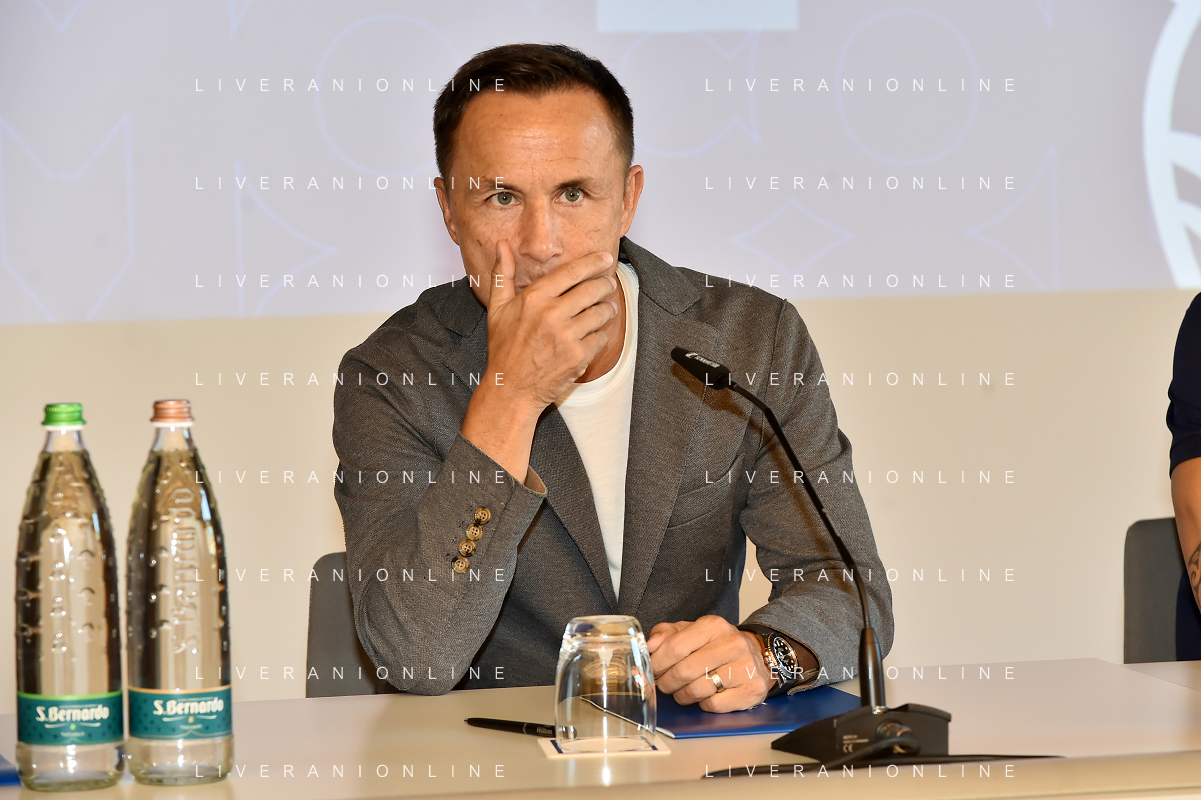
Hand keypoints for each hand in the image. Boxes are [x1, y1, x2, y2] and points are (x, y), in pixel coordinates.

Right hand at [483, 239, 619, 411]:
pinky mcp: (578, 357)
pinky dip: (601, 334)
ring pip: (601, 312)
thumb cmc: (504, 348)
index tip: (605, 258)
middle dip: (605, 284)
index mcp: (533, 299)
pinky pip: (601, 337)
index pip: (571, 272)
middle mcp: (551, 315)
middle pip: (592, 289)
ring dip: (608, 308)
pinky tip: (595, 333)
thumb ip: (502, 274)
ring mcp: (566, 337)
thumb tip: (502, 244)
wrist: (510, 389)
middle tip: (609, 283)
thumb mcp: (497, 309)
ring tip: (607, 307)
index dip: (593, 262)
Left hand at [646, 616, 773, 712]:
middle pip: (683, 672)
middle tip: (664, 684)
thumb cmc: (717, 644)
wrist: (756, 656)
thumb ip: (666, 634)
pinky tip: (705, 695)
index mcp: (713, 626)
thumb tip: (649, 646)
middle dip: (666, 682)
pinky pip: (713, 705)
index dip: (657, 663)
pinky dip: (703, 704)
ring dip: (682, 695)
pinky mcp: (750, 690)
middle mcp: (731, 644)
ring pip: (696, 691)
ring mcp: (744, 668)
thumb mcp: (692, 631)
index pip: (675, 647)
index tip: (650, 670)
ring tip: (682, 690)